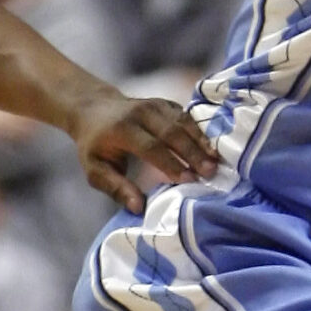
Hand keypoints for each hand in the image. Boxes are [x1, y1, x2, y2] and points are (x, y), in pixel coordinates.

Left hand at [69, 92, 219, 215]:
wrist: (94, 109)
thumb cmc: (95, 145)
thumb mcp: (95, 170)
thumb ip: (116, 187)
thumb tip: (139, 207)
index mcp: (122, 129)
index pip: (151, 146)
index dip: (171, 163)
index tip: (189, 180)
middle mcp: (140, 112)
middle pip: (172, 131)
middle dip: (193, 152)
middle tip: (211, 172)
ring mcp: (155, 104)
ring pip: (183, 121)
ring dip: (201, 141)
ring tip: (216, 161)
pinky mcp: (165, 103)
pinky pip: (186, 116)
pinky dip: (200, 131)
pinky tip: (211, 147)